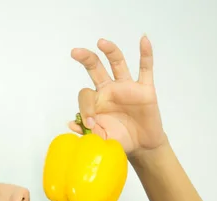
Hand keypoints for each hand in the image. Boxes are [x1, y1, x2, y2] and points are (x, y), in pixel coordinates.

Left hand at [68, 36, 167, 155]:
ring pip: (118, 63)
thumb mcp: (100, 139)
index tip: (90, 124)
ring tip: (101, 42)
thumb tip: (70, 123)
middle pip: (96, 68)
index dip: (85, 108)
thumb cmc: (119, 140)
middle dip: (86, 59)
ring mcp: (127, 87)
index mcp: (96, 101)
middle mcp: (110, 89)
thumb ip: (87, 132)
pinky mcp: (145, 89)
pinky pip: (146, 68)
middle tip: (75, 52)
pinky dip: (146, 54)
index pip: (86, 95)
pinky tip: (143, 39)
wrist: (142, 145)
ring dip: (110, 51)